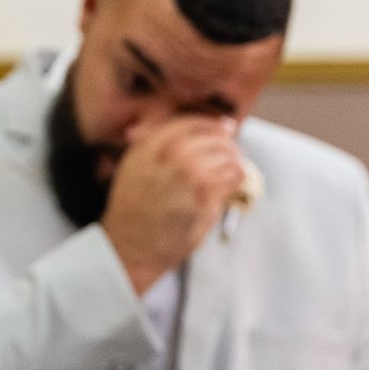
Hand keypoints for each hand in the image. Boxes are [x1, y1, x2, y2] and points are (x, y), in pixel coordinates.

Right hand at [101, 117, 245, 293]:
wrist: (131, 246)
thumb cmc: (133, 211)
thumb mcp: (133, 166)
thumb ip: (154, 142)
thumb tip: (182, 126)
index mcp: (151, 145)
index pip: (192, 123)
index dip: (213, 125)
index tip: (226, 129)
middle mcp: (171, 155)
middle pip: (215, 137)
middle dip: (228, 145)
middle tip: (233, 154)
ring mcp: (189, 175)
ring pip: (228, 156)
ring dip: (234, 163)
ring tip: (232, 172)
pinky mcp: (205, 196)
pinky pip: (234, 177)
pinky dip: (237, 180)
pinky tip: (232, 187)